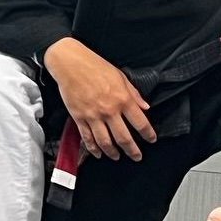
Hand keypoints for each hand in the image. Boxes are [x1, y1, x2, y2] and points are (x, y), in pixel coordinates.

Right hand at [43, 38, 156, 161]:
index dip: (148, 134)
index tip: (151, 139)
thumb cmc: (94, 66)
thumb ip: (133, 93)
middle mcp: (109, 110)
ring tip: (117, 157)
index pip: (140, 123)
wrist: (69, 63)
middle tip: (137, 156)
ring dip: (113, 153)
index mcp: (122, 99)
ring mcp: (92, 116)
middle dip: (133, 151)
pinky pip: (87, 137)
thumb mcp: (120, 76)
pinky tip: (98, 153)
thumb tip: (144, 107)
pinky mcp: (78, 117)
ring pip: (105, 142)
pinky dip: (93, 148)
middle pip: (124, 138)